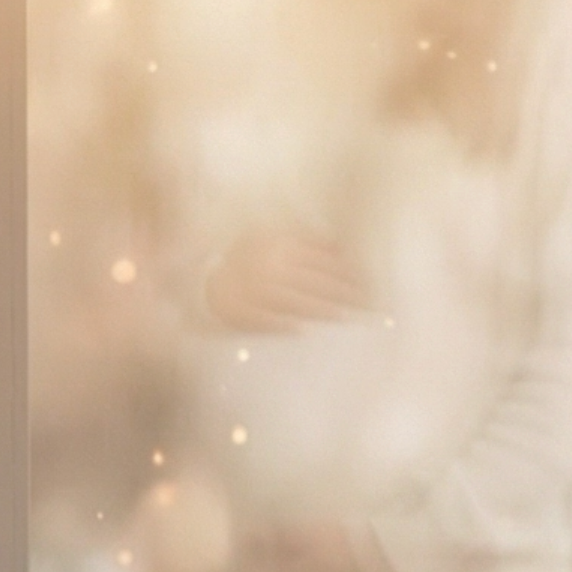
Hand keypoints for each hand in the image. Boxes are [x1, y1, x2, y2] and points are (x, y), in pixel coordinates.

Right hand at [205, 230, 371, 333]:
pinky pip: (266, 321)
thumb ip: (306, 241)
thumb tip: (342, 246)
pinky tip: (305, 332)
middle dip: (345, 293)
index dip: (348, 271)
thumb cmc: (245, 258)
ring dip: (324, 311)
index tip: (371, 280)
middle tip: (370, 304)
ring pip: (296, 303)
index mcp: (277, 245)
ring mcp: (253, 291)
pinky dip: (285, 326)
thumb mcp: (272, 239)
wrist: (199, 279)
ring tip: (347, 317)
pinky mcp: (239, 313)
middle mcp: (268, 267)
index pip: (321, 260)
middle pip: (315, 282)